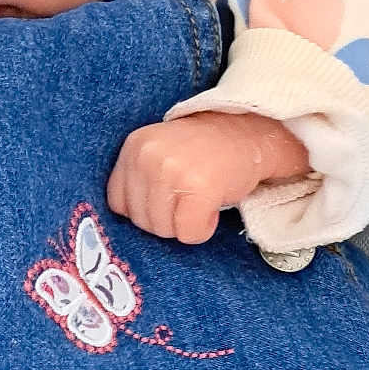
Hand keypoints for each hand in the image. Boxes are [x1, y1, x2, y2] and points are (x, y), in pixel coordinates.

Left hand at [105, 112, 310, 243]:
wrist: (251, 135)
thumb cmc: (205, 152)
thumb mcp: (160, 153)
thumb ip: (139, 179)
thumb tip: (124, 225)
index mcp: (135, 146)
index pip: (117, 204)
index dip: (144, 210)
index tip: (168, 198)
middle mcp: (148, 156)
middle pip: (141, 222)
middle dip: (166, 220)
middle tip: (189, 198)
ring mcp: (172, 171)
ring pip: (163, 231)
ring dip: (184, 225)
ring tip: (200, 199)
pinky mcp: (197, 188)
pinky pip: (189, 234)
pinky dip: (203, 230)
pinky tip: (212, 207)